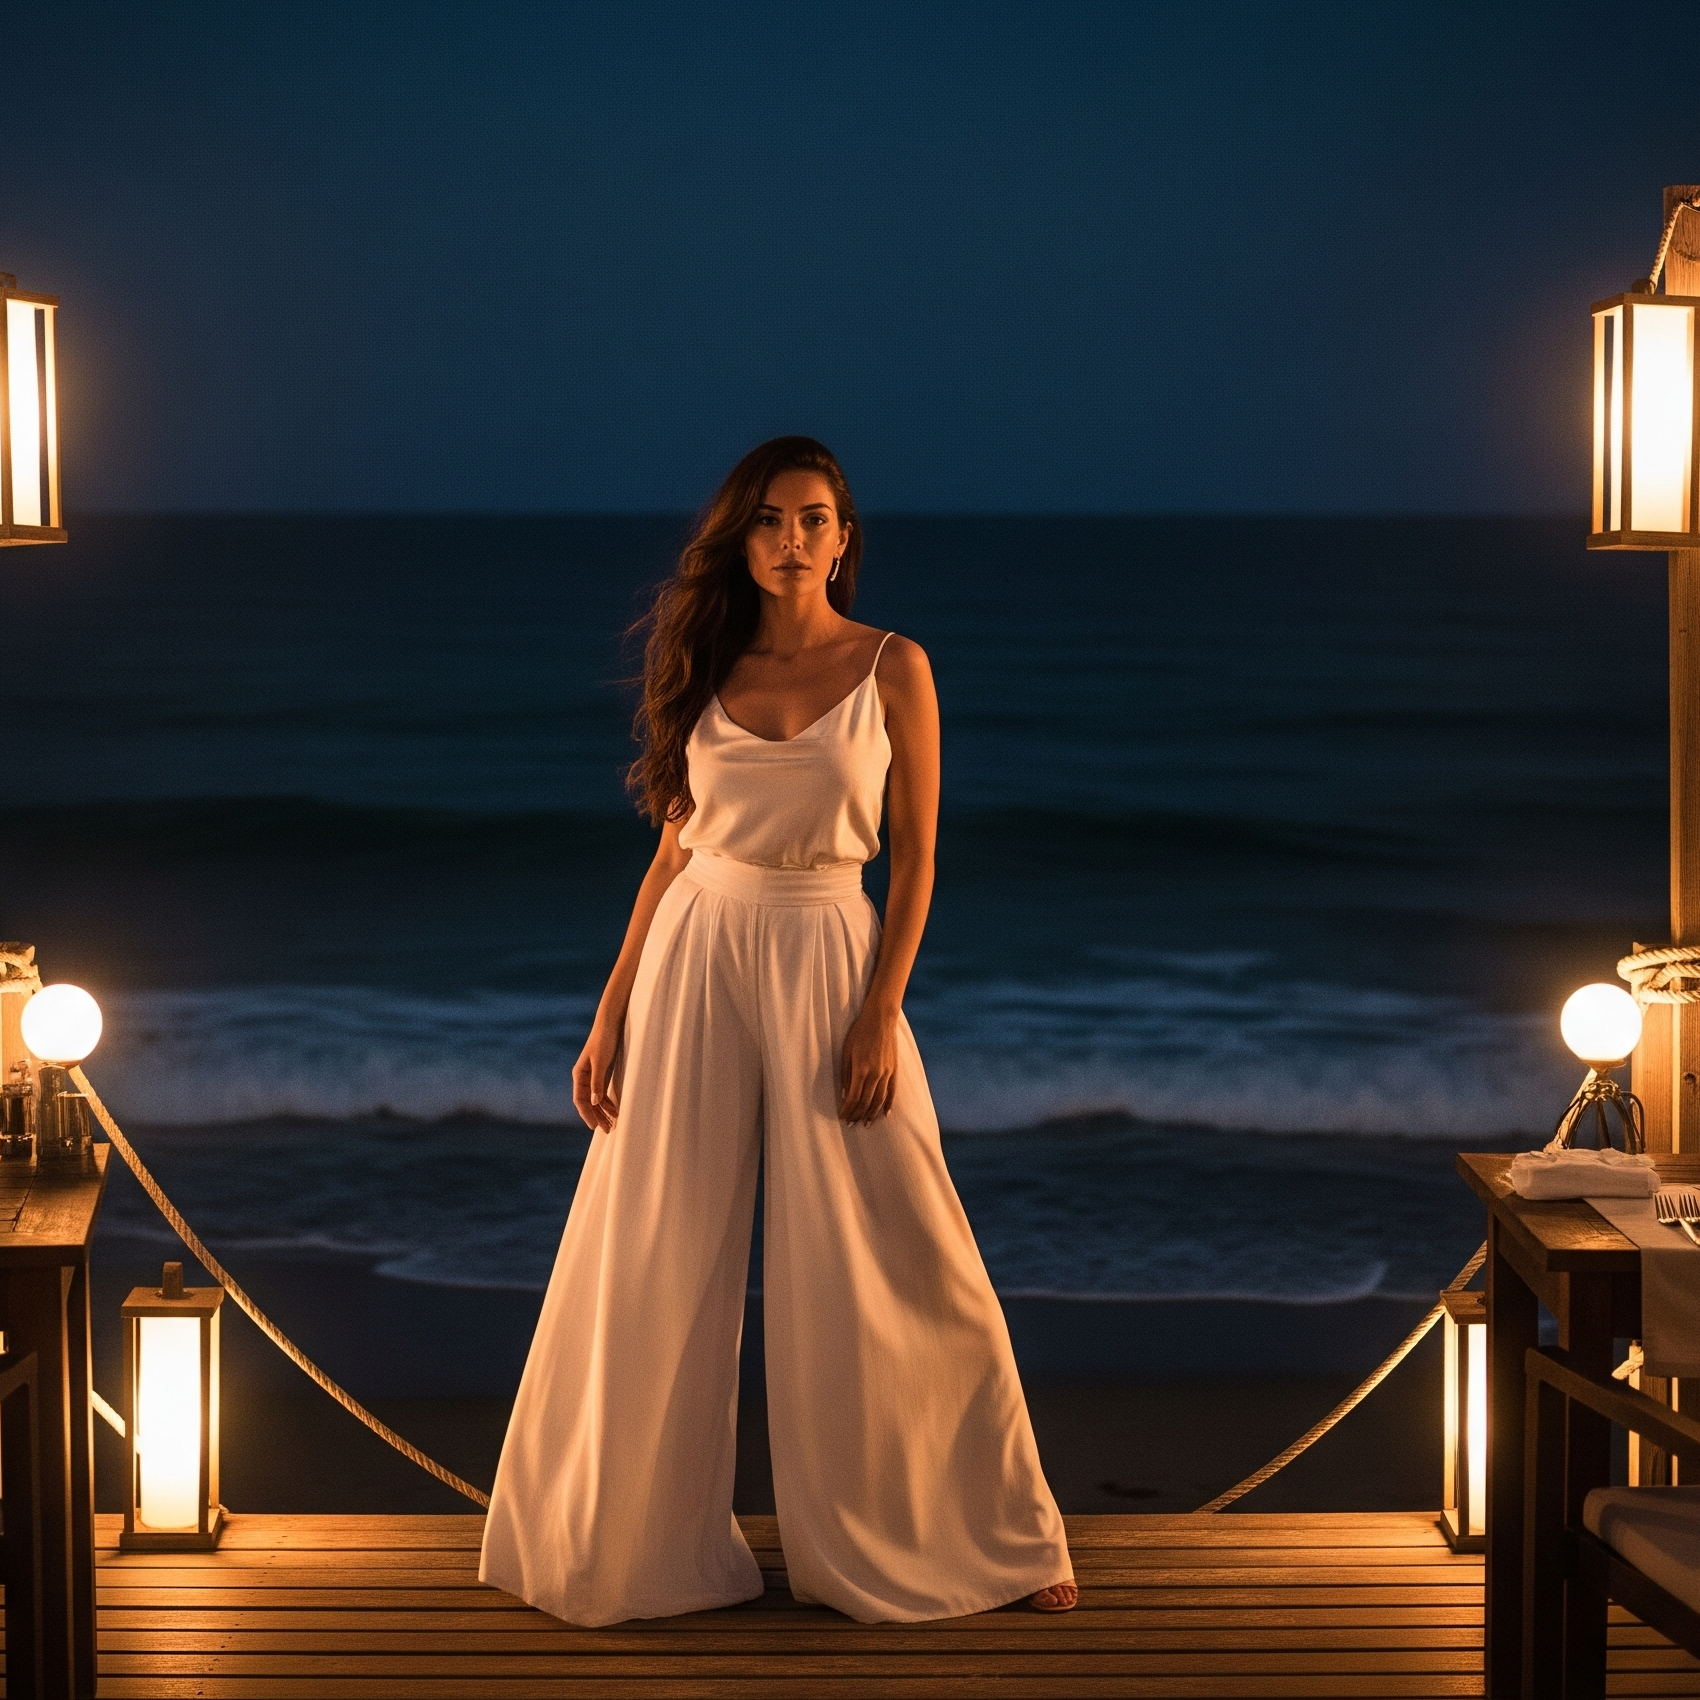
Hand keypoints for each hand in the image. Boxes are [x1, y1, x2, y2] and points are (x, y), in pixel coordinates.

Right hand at [573, 1021, 621, 1132]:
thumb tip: (593, 1103)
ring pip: (596, 1099)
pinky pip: (602, 1092)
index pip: (580, 1100)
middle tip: (606, 1131)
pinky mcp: (603, 1072)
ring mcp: (593, 1075)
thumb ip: (597, 1082)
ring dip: (603, 1112)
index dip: (586, 1114)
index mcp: (579, 1075)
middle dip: (596, 1116)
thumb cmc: (604, 1041)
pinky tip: (615, 1111)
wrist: (611, 1024)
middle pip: (588, 1102)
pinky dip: (608, 1102)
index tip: (594, 1127)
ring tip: (612, 1125)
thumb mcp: (601, 1062)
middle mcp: (584, 1077)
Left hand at [840, 1004, 897, 1123]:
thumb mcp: (846, 1052)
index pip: (854, 1097)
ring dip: (872, 1114)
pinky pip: (892, 1091)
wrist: (880, 1019)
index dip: (848, 1110)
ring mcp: (887, 1073)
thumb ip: (845, 1074)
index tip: (842, 1117)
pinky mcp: (894, 1070)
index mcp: (861, 1069)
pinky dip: (889, 1104)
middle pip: (866, 1102)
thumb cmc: (859, 1033)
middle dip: (857, 1115)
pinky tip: (885, 1113)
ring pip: (879, 1100)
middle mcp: (875, 1074)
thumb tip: (845, 1094)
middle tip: (851, 1123)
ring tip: (866, 1123)